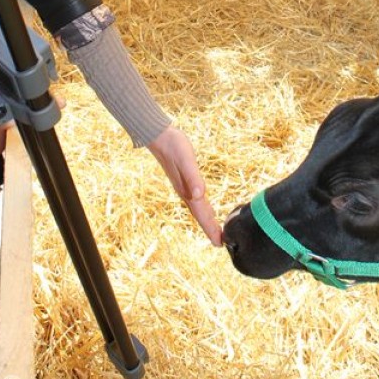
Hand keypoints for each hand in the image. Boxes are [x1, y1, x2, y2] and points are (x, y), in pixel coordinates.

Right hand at [148, 126, 222, 245]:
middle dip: (209, 228)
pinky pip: (196, 199)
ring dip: (206, 220)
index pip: (202, 214)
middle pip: (200, 214)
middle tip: (220, 242)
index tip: (219, 243)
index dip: (210, 228)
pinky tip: (204, 205)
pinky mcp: (184, 179)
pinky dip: (202, 207)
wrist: (159, 136)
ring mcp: (184, 186)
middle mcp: (186, 191)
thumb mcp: (186, 160)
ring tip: (214, 230)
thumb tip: (200, 195)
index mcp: (187, 190)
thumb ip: (193, 177)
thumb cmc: (174, 146)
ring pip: (198, 208)